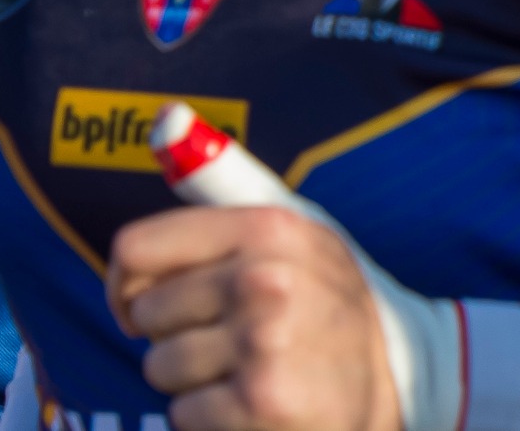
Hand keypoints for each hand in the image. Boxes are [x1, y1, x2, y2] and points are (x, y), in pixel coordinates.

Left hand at [110, 206, 398, 430]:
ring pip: (159, 367)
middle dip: (175, 332)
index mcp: (270, 228)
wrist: (390, 382)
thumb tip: (166, 117)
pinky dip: (210, 417)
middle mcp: (265, 279)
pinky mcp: (259, 402)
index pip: (137, 248)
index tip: (147, 302)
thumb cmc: (324, 304)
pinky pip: (182, 413)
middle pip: (145, 313)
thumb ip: (224, 182)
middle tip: (232, 336)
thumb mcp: (292, 234)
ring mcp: (263, 342)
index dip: (129, 282)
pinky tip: (253, 401)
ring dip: (193, 377)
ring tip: (247, 367)